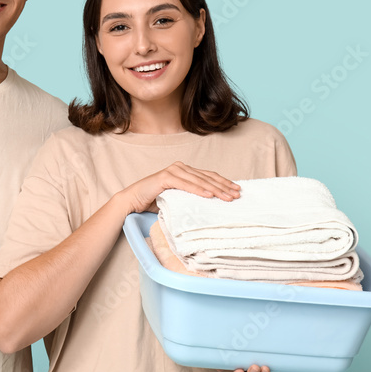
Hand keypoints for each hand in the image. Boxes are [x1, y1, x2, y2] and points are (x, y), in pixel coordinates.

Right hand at [117, 161, 240, 213]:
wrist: (133, 201)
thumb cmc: (155, 201)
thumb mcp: (179, 199)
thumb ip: (191, 197)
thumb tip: (212, 204)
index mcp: (186, 171)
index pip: (209, 177)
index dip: (224, 183)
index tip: (237, 190)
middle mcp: (181, 168)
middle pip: (207, 178)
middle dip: (223, 187)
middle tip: (236, 195)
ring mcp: (173, 171)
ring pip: (199, 181)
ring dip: (214, 190)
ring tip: (226, 197)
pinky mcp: (165, 177)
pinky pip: (185, 184)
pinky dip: (198, 190)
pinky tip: (209, 196)